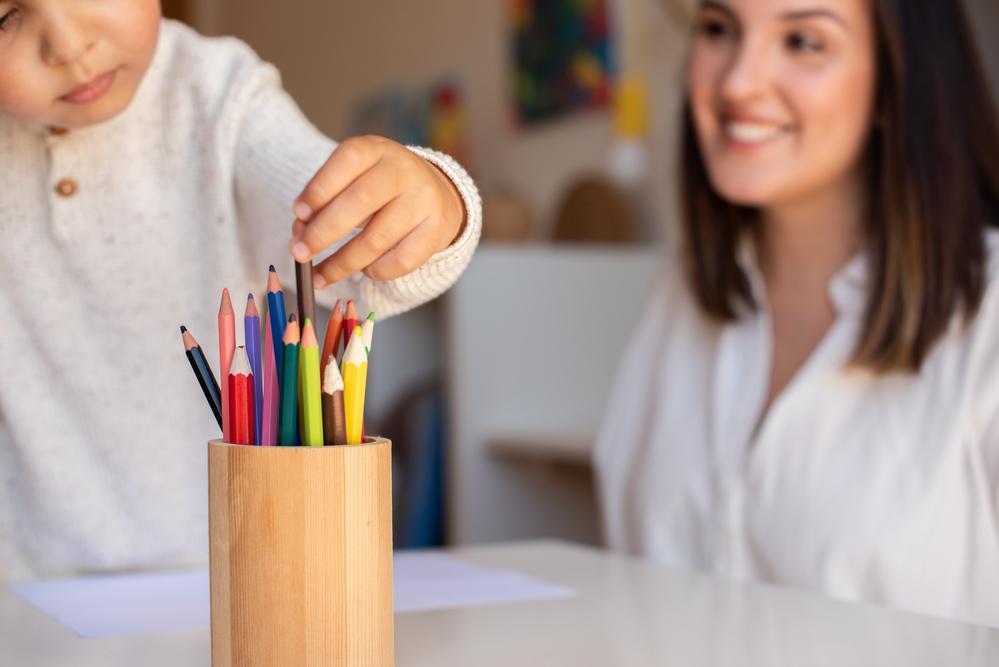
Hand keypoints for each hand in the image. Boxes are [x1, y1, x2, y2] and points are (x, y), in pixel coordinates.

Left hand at [288, 135, 465, 286]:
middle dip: (323, 232)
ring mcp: (424, 200)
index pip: (348, 160)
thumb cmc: (380, 189)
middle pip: (360, 201)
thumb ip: (325, 202)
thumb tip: (301, 235)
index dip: (320, 188)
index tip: (298, 215)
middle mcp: (404, 170)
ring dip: (342, 263)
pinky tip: (365, 270)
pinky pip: (401, 261)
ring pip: (377, 239)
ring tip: (321, 276)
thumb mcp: (353, 180)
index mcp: (376, 149)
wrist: (436, 195)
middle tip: (299, 253)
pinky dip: (376, 271)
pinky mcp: (437, 230)